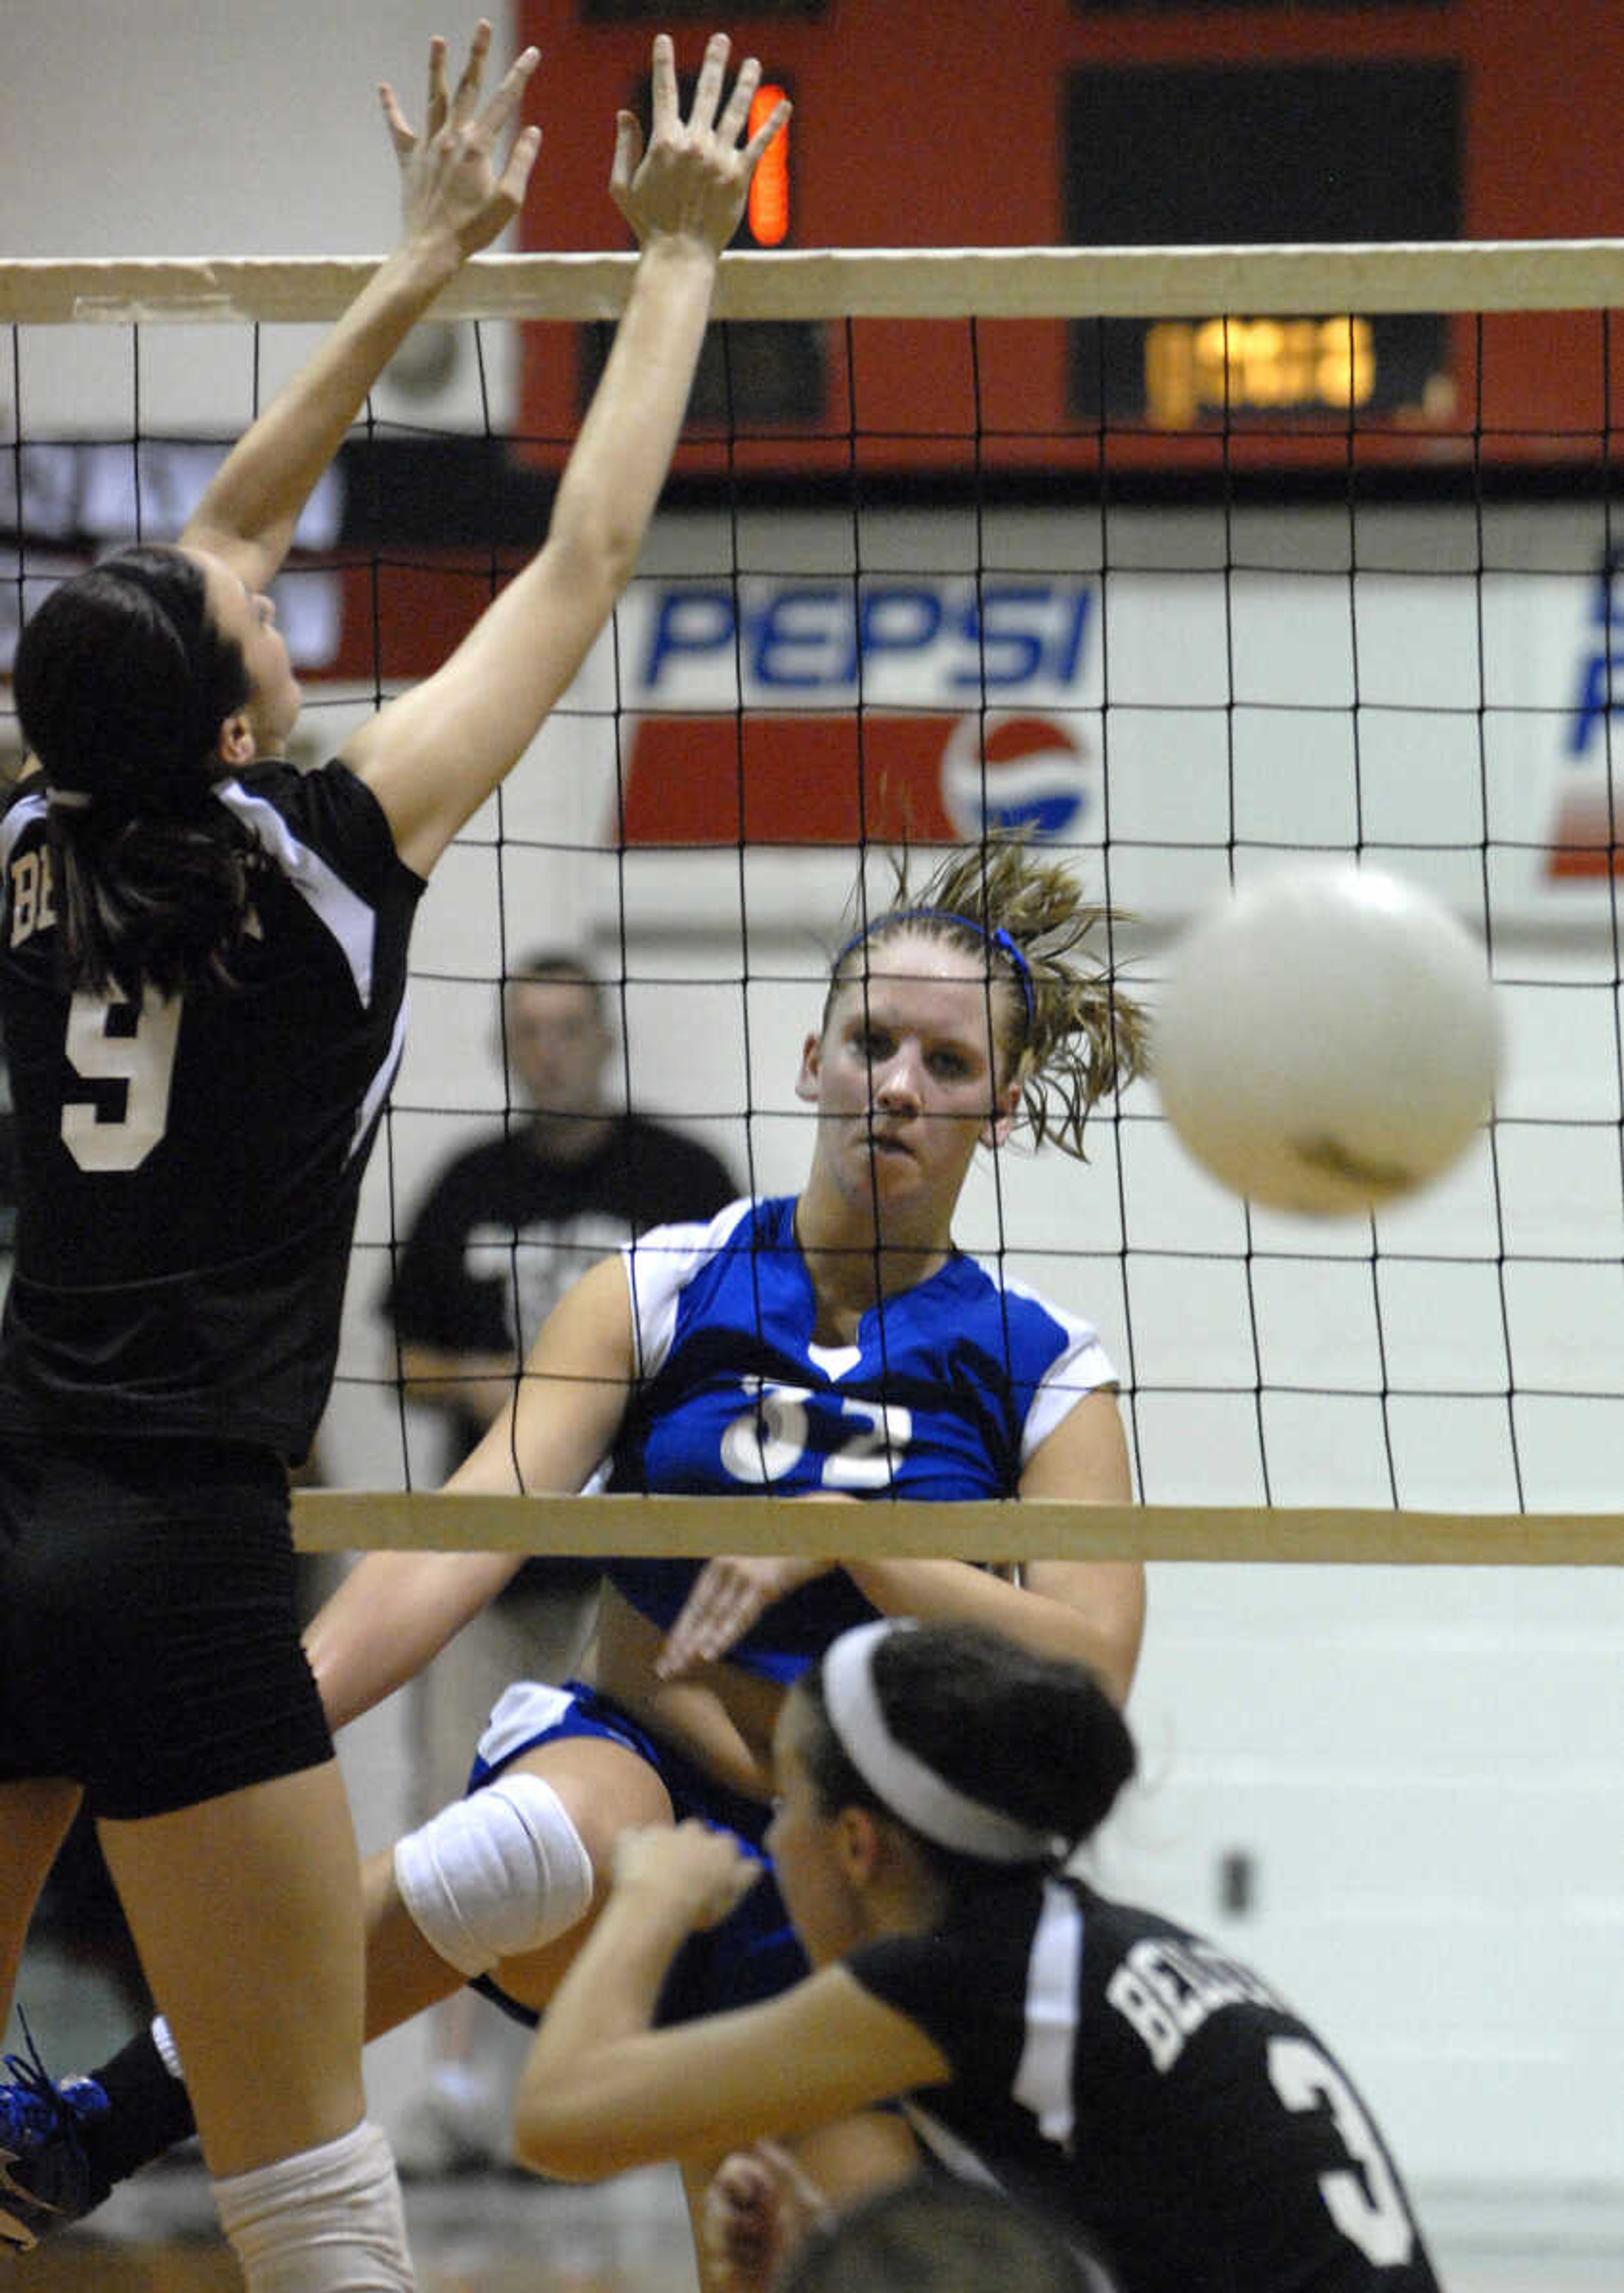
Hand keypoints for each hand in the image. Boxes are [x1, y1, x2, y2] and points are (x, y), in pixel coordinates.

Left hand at [381, 20, 542, 261]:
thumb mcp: (509, 201)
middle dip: (478, 54)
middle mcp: (452, 138)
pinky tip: (383, 87)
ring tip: (438, 40)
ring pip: (435, 98)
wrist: (431, 248)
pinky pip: (399, 128)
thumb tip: (533, 131)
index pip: (504, 102)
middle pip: (468, 87)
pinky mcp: (410, 160)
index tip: (532, 53)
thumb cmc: (473, 230)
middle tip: (482, 25)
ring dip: (437, 67)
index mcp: (478, 146)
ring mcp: (428, 146)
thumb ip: (521, 162)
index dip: (520, 75)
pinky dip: (391, 108)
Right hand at [610, 32, 790, 256]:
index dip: (663, 62)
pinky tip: (785, 104)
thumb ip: (625, 146)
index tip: (664, 39)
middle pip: (706, 92)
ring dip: (746, 82)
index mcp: (664, 141)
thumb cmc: (647, 224)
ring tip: (753, 62)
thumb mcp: (622, 185)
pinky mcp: (740, 176)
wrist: (679, 254)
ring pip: (736, 111)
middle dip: (714, 62)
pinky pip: (759, 143)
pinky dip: (773, 122)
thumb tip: (625, 113)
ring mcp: (719, 158)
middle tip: (721, 39)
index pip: (664, 91)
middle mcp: (694, 143)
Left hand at [611, 1820, 761, 1929]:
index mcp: (721, 1846)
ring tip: (654, 1878)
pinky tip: (630, 1869)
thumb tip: (754, 1863)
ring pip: (663, 1836)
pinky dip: (631, 1850)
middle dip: (689, 1848)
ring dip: (661, 1849)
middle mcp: (694, 1831)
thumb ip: (745, 1876)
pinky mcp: (634, 1837)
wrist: (656, 1905)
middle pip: (695, 1833)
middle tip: (681, 1876)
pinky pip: (631, 1839)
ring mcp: (663, 1831)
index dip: (718, 1860)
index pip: (727, 1845)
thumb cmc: (698, 1907)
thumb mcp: (731, 1898)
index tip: (711, 1876)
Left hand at [655, 1555, 833, 1677]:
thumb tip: (724, 1614)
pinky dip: (723, 1636)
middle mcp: (725, 1566)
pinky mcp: (763, 1583)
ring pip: (714, 1618)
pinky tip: (708, 1654)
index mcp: (721, 1563)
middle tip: (665, 1671)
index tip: (668, 1655)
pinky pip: (740, 1616)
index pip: (695, 1604)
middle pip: (699, 1613)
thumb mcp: (757, 1566)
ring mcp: (743, 1574)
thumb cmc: (789, 1548)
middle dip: (681, 1644)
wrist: (819, 1528)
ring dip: (695, 1646)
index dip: (681, 1631)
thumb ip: (738, 1586)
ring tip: (679, 1668)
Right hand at [702, 2143, 830, 2292]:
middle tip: (757, 2228)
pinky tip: (755, 2272)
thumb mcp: (808, 2207)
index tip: (752, 2194)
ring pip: (711, 2235)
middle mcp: (749, 2220)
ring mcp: (740, 2248)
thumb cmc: (818, 2250)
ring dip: (733, 2244)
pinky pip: (718, 2268)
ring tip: (759, 2254)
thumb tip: (760, 2141)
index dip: (735, 2179)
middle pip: (712, 2202)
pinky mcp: (736, 2277)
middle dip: (727, 2215)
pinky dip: (733, 2270)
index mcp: (764, 2200)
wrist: (819, 2287)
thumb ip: (785, 2172)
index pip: (728, 2174)